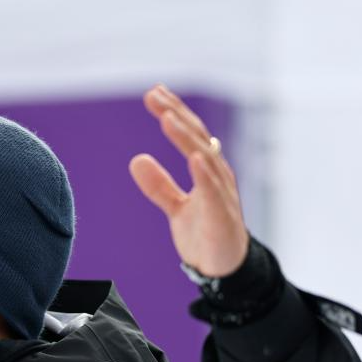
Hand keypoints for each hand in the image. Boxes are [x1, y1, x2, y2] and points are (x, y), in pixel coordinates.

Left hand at [129, 84, 249, 277]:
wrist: (224, 269)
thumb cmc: (206, 234)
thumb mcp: (176, 207)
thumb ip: (158, 185)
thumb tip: (136, 160)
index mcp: (206, 171)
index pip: (189, 134)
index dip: (173, 112)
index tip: (154, 92)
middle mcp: (217, 176)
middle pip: (197, 138)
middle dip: (176, 114)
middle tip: (154, 95)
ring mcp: (222, 195)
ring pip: (204, 158)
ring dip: (186, 137)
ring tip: (167, 118)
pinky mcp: (222, 217)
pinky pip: (213, 192)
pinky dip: (204, 173)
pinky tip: (193, 157)